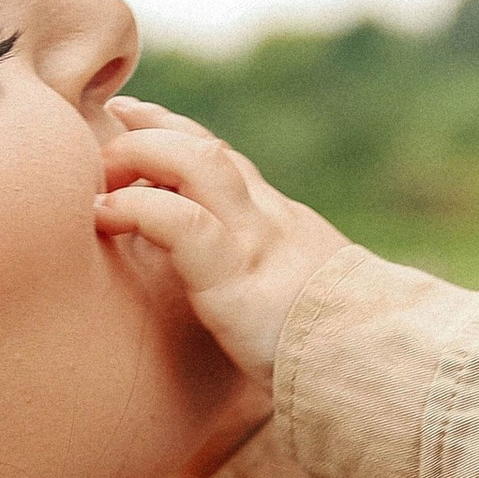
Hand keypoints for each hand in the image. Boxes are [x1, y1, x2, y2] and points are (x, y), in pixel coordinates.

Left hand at [93, 100, 348, 382]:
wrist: (378, 363)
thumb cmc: (337, 352)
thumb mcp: (302, 301)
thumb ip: (266, 285)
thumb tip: (234, 302)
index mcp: (282, 226)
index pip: (227, 162)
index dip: (178, 132)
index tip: (136, 114)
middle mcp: (269, 220)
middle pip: (208, 148)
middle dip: (154, 128)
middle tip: (109, 123)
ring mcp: (254, 242)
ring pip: (197, 162)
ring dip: (142, 152)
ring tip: (100, 173)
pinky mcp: (236, 274)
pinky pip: (180, 222)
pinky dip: (136, 208)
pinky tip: (104, 214)